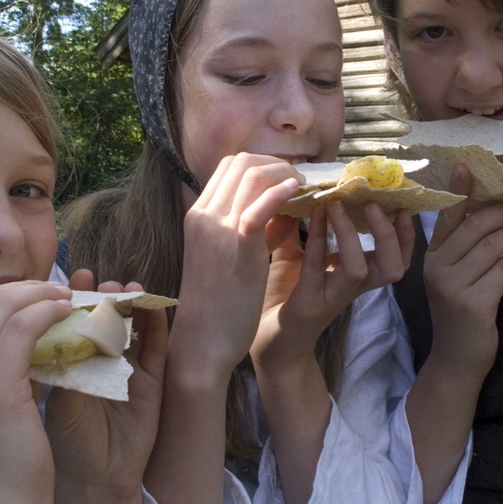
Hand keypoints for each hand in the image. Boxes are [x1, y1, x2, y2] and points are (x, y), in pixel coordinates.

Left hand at [45, 278, 167, 500]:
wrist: (96, 479)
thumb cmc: (66, 441)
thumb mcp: (56, 395)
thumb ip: (61, 360)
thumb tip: (56, 318)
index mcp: (74, 360)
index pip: (76, 319)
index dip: (75, 298)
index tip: (74, 277)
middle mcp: (102, 360)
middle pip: (107, 317)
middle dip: (104, 296)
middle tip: (100, 281)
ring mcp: (129, 368)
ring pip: (133, 326)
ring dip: (131, 305)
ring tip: (125, 288)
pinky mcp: (154, 381)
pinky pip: (158, 347)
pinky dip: (157, 325)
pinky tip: (153, 306)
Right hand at [172, 153, 303, 379]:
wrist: (202, 341)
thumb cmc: (217, 304)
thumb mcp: (223, 257)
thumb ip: (245, 230)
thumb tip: (281, 211)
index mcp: (198, 215)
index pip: (228, 166)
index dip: (262, 164)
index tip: (285, 176)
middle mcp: (204, 215)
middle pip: (240, 162)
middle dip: (276, 164)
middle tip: (300, 179)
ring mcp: (217, 228)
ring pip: (251, 175)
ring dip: (284, 174)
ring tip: (305, 187)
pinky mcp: (237, 246)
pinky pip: (259, 205)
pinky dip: (281, 192)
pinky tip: (300, 193)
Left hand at [250, 200, 413, 369]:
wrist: (266, 344)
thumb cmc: (283, 299)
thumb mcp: (296, 257)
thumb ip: (303, 229)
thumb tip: (304, 191)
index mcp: (356, 276)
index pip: (396, 256)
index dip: (404, 233)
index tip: (400, 202)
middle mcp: (351, 289)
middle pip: (394, 266)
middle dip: (392, 234)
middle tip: (376, 203)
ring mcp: (331, 298)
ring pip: (361, 270)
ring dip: (352, 235)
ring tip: (340, 206)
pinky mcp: (307, 305)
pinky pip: (317, 268)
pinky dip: (317, 239)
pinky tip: (312, 216)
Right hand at [423, 166, 502, 379]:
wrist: (456, 360)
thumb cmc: (462, 315)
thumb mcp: (457, 277)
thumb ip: (467, 249)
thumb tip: (496, 212)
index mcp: (431, 256)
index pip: (448, 214)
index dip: (461, 188)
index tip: (473, 164)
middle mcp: (437, 267)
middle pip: (476, 224)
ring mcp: (453, 285)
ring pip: (494, 244)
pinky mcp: (474, 303)